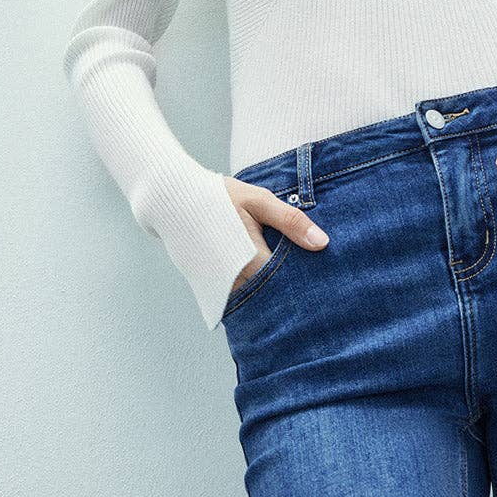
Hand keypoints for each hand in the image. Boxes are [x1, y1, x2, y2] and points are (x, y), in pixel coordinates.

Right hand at [223, 175, 328, 295]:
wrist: (173, 201)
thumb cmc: (219, 197)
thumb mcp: (258, 201)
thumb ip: (290, 221)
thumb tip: (323, 243)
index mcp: (251, 261)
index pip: (288, 283)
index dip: (306, 280)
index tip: (321, 278)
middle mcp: (235, 281)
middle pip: (273, 295)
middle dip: (290, 289)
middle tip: (311, 284)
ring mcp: (221, 287)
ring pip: (256, 298)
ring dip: (272, 292)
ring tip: (290, 282)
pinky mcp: (212, 287)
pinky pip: (239, 297)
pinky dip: (254, 290)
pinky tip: (265, 278)